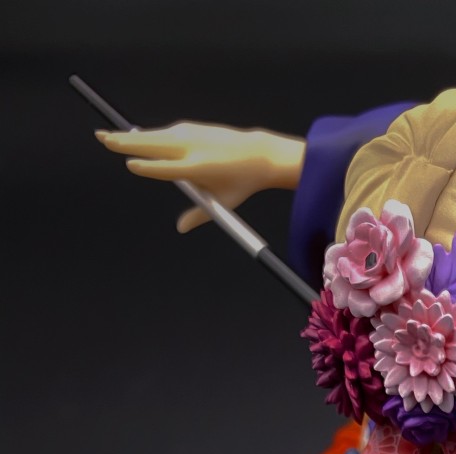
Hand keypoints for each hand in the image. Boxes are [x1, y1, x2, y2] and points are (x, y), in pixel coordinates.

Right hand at [95, 121, 304, 231]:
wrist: (258, 153)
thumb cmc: (240, 183)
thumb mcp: (223, 204)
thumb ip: (200, 215)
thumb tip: (180, 229)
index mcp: (200, 169)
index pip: (168, 169)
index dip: (150, 167)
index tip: (132, 165)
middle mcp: (192, 148)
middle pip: (153, 145)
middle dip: (125, 143)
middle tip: (101, 139)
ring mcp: (190, 135)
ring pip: (154, 136)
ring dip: (130, 136)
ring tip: (107, 136)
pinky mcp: (189, 128)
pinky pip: (163, 134)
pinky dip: (147, 136)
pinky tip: (131, 137)